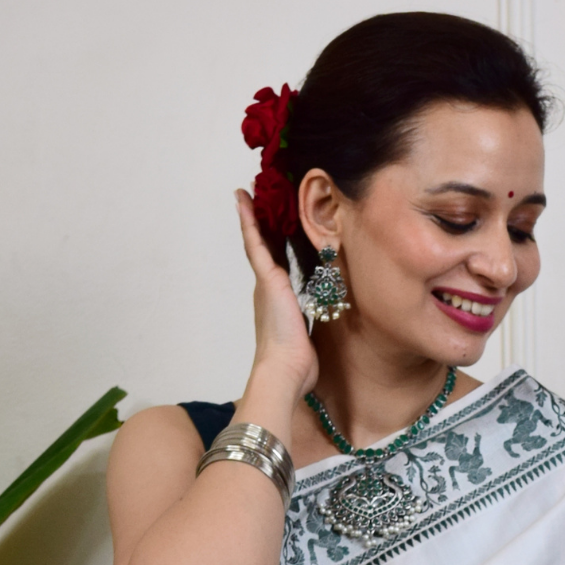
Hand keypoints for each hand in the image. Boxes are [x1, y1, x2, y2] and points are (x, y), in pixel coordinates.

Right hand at [235, 190, 317, 400]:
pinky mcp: (267, 279)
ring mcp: (265, 283)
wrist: (283, 372)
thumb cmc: (295, 365)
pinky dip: (249, 221)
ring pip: (258, 241)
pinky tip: (244, 200)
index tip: (269, 225)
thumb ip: (311, 325)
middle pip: (263, 248)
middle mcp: (267, 289)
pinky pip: (256, 243)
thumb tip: (320, 328)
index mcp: (277, 301)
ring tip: (246, 192)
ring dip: (252, 216)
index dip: (272, 245)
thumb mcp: (308, 338)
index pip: (276, 266)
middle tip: (253, 197)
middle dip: (260, 224)